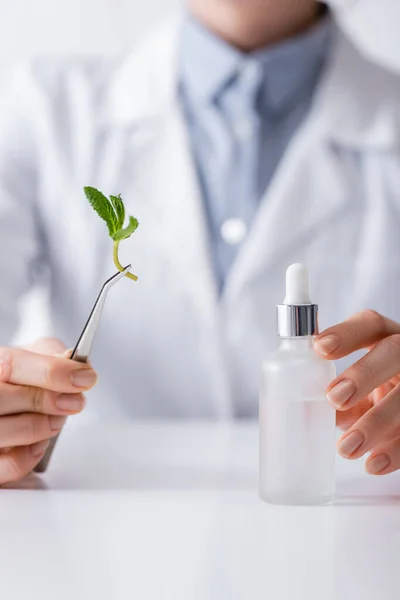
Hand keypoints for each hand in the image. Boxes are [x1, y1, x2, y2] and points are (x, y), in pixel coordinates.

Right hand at [0, 337, 96, 482]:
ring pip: (4, 431)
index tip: (84, 377)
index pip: (11, 364)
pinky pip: (9, 465)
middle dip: (47, 400)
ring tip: (57, 419)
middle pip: (3, 398)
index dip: (51, 371)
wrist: (9, 399)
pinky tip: (40, 441)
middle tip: (74, 401)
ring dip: (42, 426)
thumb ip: (56, 358)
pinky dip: (31, 455)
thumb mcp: (37, 357)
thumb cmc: (20, 379)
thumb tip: (79, 367)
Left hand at [314, 311, 399, 474]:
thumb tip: (306, 411)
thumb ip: (335, 391)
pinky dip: (396, 451)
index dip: (347, 333)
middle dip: (364, 374)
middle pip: (393, 352)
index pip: (368, 324)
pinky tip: (374, 464)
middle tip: (334, 398)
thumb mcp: (355, 385)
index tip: (320, 348)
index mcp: (383, 339)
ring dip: (376, 422)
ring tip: (347, 448)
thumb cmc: (372, 391)